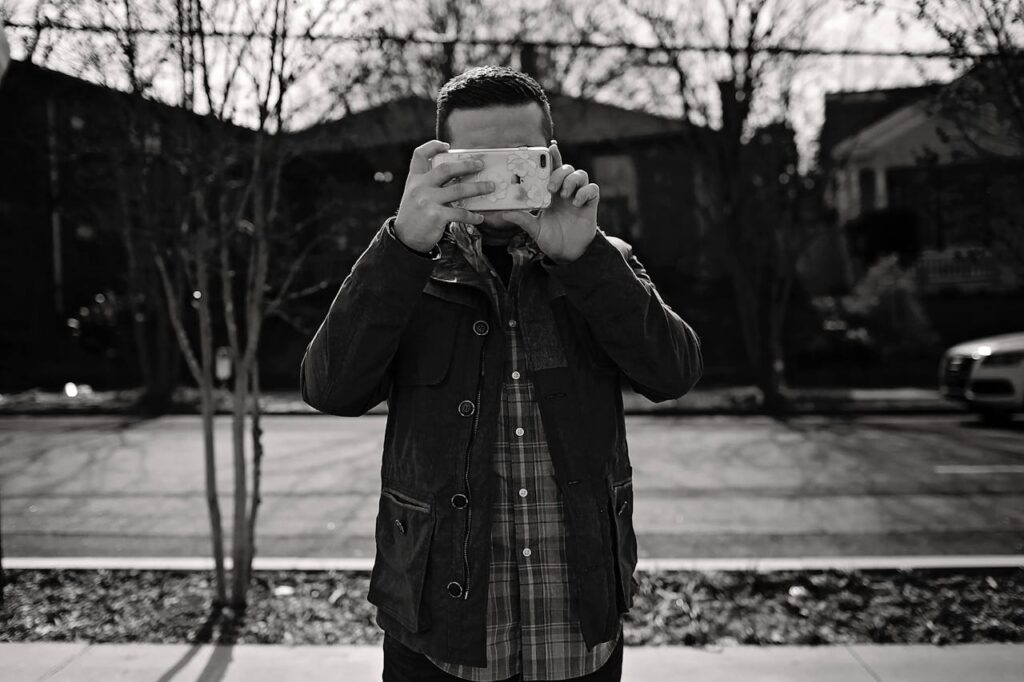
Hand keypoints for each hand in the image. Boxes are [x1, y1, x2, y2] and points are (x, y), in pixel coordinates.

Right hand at [394, 141, 494, 252]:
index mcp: (414, 179)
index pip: (419, 155)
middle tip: (480, 165)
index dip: (433, 146)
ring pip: (459, 190)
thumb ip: (429, 184)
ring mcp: (428, 201)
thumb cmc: (415, 215)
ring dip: (478, 188)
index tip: (447, 146)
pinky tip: (479, 217)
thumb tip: (458, 177)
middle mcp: (420, 187)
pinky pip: (461, 213)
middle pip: (446, 169)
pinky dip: (472, 216)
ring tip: (490, 187)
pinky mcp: (436, 216)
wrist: (405, 239)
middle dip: (466, 165)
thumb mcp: (415, 195)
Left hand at [501, 142, 598, 262]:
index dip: (553, 157)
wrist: (567, 254)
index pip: (553, 169)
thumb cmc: (551, 238)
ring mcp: (579, 197)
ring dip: (571, 180)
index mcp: (551, 193)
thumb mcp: (534, 229)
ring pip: (581, 175)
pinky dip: (584, 192)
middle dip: (559, 173)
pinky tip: (576, 203)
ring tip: (563, 195)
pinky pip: (592, 189)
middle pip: (567, 168)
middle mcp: (566, 191)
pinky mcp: (590, 205)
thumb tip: (505, 212)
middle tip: (551, 188)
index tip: (549, 148)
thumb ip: (522, 219)